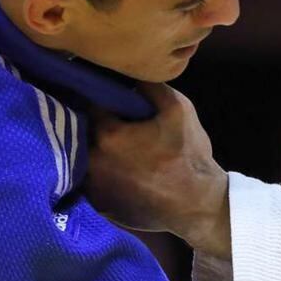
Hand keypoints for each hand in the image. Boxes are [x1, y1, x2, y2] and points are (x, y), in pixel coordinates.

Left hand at [86, 83, 231, 259]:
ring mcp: (93, 188)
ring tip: (119, 149)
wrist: (197, 206)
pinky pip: (92, 182)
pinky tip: (121, 172)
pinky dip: (101, 174)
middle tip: (117, 125)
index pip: (90, 105)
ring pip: (84, 158)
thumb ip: (151, 86)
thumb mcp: (178, 109)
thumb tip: (131, 74)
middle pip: (83, 133)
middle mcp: (92, 162)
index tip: (113, 101)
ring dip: (96, 151)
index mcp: (107, 135)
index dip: (102, 99)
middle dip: (96, 126)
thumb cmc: (188, 155)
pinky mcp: (99, 206)